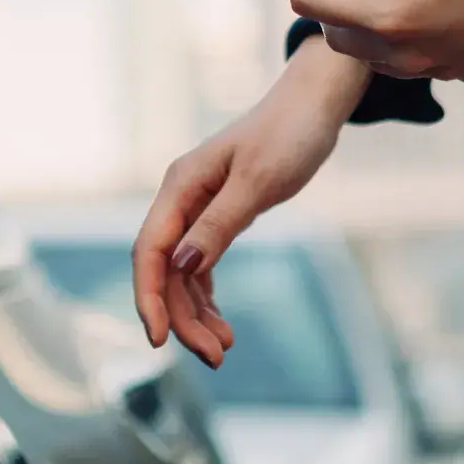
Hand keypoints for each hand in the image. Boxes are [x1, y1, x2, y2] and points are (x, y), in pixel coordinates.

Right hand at [132, 40, 368, 365]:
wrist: (314, 105)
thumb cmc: (289, 135)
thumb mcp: (258, 182)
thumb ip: (220, 224)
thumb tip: (184, 266)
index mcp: (180, 186)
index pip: (150, 251)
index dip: (149, 297)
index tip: (159, 340)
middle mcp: (180, 198)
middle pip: (164, 269)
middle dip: (182, 316)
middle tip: (215, 357)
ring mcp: (197, 207)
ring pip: (181, 273)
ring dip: (196, 313)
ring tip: (223, 350)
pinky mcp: (218, 215)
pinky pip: (200, 265)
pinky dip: (207, 297)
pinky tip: (222, 324)